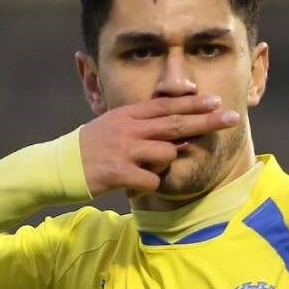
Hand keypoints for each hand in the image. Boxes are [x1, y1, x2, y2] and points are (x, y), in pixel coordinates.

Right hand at [79, 95, 239, 196]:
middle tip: (232, 117)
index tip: (216, 101)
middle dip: (207, 120)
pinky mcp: (120, 172)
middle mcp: (129, 129)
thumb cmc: (89, 150)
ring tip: (141, 170)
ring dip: (162, 165)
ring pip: (167, 154)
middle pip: (176, 123)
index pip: (166, 106)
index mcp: (127, 115)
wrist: (56, 167)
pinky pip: (152, 180)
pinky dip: (148, 186)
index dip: (193, 103)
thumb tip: (173, 130)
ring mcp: (125, 150)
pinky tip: (132, 186)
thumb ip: (139, 125)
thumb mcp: (111, 127)